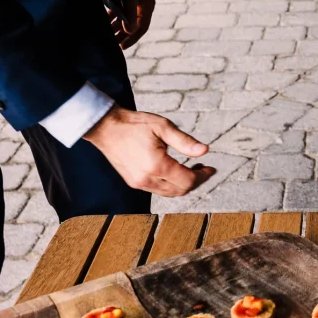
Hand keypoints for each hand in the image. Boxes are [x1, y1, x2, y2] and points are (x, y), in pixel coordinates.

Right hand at [83, 107, 215, 196]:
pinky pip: (158, 190)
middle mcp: (147, 179)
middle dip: (195, 181)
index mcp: (156, 165)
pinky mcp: (133, 182)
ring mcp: (139, 183)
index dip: (202, 176)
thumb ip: (185, 142)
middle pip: (180, 190)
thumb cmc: (134, 124)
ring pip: (169, 193)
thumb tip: (204, 151)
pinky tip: (174, 172)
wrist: (106, 128)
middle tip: (203, 168)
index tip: (210, 169)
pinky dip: (170, 185)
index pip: (187, 180)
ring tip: (191, 170)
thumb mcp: (163, 127)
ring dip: (183, 185)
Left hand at [108, 0, 154, 49]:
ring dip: (116, 27)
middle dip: (123, 35)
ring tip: (107, 36)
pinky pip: (119, 12)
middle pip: (133, 25)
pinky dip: (113, 18)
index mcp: (147, 7)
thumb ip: (129, 15)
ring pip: (125, 19)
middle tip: (113, 45)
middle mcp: (141, 6)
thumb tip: (129, 32)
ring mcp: (132, 2)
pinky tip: (105, 22)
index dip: (132, 38)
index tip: (122, 47)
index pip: (142, 28)